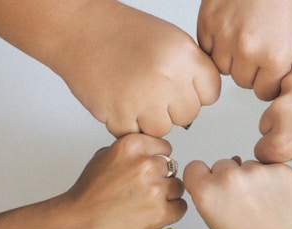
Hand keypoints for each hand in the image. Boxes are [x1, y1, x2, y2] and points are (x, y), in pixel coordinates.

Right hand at [49, 134, 186, 228]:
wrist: (76, 224)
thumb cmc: (86, 195)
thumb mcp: (103, 157)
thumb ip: (130, 152)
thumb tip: (150, 153)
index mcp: (132, 145)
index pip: (165, 148)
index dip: (157, 161)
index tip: (147, 172)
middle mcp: (146, 164)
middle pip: (172, 168)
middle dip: (161, 179)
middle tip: (142, 192)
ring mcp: (155, 188)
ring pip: (178, 188)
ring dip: (167, 197)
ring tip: (145, 205)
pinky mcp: (160, 212)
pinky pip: (180, 208)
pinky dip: (170, 213)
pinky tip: (150, 215)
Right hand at [56, 2, 220, 136]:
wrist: (80, 31)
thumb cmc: (122, 33)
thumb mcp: (171, 40)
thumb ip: (191, 69)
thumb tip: (203, 97)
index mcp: (184, 56)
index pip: (211, 93)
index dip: (196, 92)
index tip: (182, 88)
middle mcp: (167, 78)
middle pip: (188, 115)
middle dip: (172, 107)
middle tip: (153, 90)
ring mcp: (143, 99)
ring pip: (163, 129)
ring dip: (149, 119)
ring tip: (134, 94)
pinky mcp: (120, 116)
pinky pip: (135, 135)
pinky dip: (126, 124)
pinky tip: (120, 100)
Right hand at [183, 157, 291, 228]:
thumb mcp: (218, 228)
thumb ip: (212, 199)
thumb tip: (217, 179)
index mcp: (207, 193)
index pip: (195, 167)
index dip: (203, 177)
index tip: (212, 185)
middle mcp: (229, 177)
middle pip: (222, 164)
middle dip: (230, 179)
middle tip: (244, 203)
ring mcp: (257, 170)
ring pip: (248, 164)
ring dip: (254, 178)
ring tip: (265, 205)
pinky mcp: (281, 168)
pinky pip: (271, 166)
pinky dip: (274, 178)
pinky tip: (279, 200)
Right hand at [197, 0, 291, 100]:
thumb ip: (287, 61)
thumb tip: (277, 79)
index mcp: (275, 56)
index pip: (265, 92)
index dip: (267, 83)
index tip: (267, 77)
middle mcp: (248, 50)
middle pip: (243, 82)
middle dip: (250, 70)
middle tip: (256, 52)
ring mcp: (224, 36)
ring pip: (222, 67)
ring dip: (231, 58)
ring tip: (242, 39)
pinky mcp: (208, 22)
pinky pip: (207, 48)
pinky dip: (216, 43)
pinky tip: (229, 31)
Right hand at [255, 57, 291, 165]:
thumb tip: (281, 146)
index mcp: (285, 141)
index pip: (261, 150)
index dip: (275, 151)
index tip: (285, 147)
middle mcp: (281, 112)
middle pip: (265, 124)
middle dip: (280, 127)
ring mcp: (288, 87)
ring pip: (275, 101)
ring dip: (289, 105)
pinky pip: (289, 81)